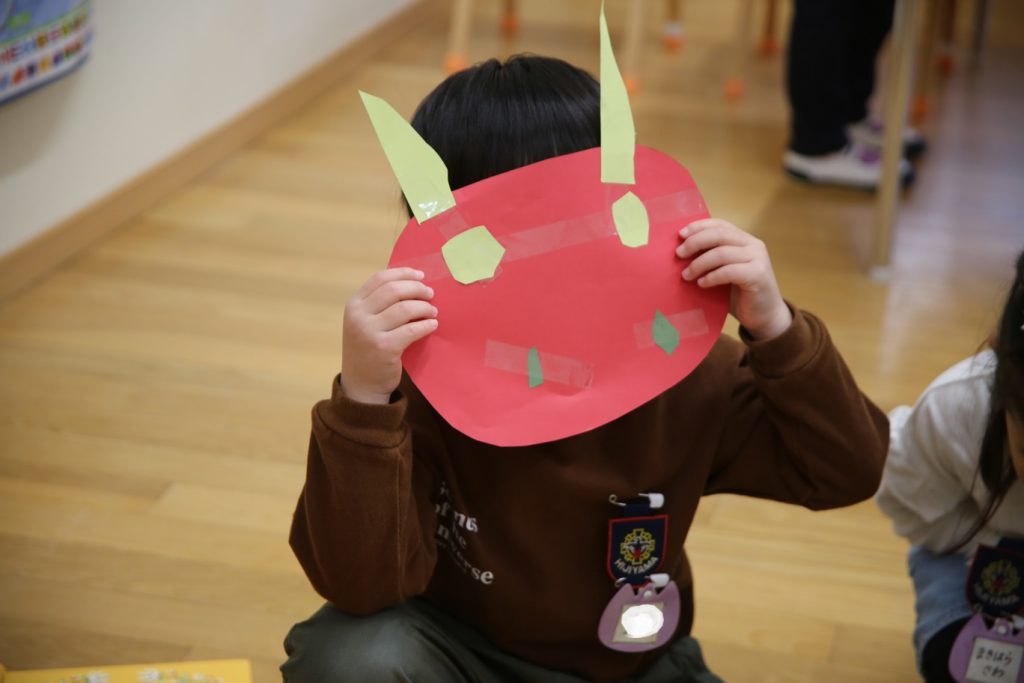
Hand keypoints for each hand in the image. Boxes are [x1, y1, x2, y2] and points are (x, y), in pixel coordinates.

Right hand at [340, 268, 438, 403]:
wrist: (362, 385)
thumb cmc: (369, 350)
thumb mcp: (366, 322)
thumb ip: (380, 304)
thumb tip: (414, 283)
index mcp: (354, 304)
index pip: (380, 278)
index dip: (403, 273)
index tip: (421, 276)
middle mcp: (358, 316)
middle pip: (394, 290)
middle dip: (417, 289)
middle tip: (431, 295)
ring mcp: (368, 332)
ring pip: (404, 308)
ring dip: (424, 307)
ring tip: (433, 312)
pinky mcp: (383, 348)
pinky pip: (411, 330)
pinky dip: (425, 325)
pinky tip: (432, 325)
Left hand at [676, 219, 791, 340]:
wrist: (764, 316)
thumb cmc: (739, 294)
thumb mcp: (724, 271)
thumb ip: (711, 258)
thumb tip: (681, 251)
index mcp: (744, 240)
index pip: (720, 224)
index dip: (699, 227)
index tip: (680, 235)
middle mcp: (753, 245)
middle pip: (719, 235)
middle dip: (695, 242)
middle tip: (679, 254)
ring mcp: (758, 259)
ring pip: (721, 253)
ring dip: (699, 263)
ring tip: (686, 275)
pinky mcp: (758, 275)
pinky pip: (729, 271)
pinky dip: (712, 277)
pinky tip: (701, 284)